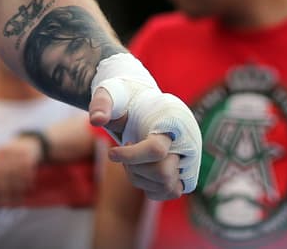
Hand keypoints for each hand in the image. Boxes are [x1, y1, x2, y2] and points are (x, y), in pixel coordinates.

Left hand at [0, 135, 41, 202]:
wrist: (27, 142)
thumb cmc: (10, 158)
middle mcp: (3, 151)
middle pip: (2, 174)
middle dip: (4, 190)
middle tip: (6, 202)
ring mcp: (16, 152)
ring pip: (15, 174)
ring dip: (17, 188)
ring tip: (18, 199)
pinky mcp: (27, 154)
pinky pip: (27, 170)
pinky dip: (27, 181)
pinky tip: (28, 187)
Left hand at [89, 84, 199, 200]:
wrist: (143, 104)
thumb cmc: (126, 99)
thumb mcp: (111, 94)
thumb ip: (102, 103)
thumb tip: (96, 120)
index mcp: (173, 118)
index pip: (156, 149)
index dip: (130, 156)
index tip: (111, 153)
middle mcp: (189, 141)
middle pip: (163, 173)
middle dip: (136, 168)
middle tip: (124, 155)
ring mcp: (190, 158)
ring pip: (168, 187)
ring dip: (141, 178)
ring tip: (131, 160)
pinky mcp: (187, 171)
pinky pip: (171, 192)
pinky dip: (150, 187)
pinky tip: (139, 169)